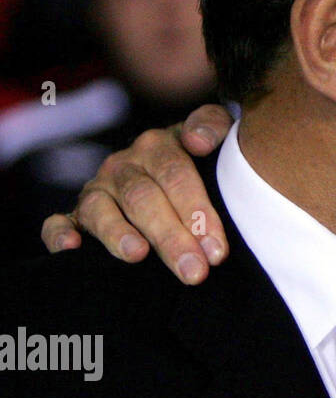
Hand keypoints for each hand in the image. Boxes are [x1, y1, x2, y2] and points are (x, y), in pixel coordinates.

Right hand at [40, 104, 233, 284]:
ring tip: (138, 255)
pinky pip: (57, 223)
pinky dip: (59, 235)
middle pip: (143, 199)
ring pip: (100, 211)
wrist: (173, 167)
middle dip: (169, 237)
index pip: (176, 176)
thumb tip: (198, 141)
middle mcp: (122, 165)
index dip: (197, 211)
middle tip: (194, 271)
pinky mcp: (76, 216)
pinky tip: (72, 248)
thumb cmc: (204, 160)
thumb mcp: (217, 135)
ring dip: (118, 236)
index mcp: (157, 145)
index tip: (217, 250)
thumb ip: (212, 127)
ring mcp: (97, 190)